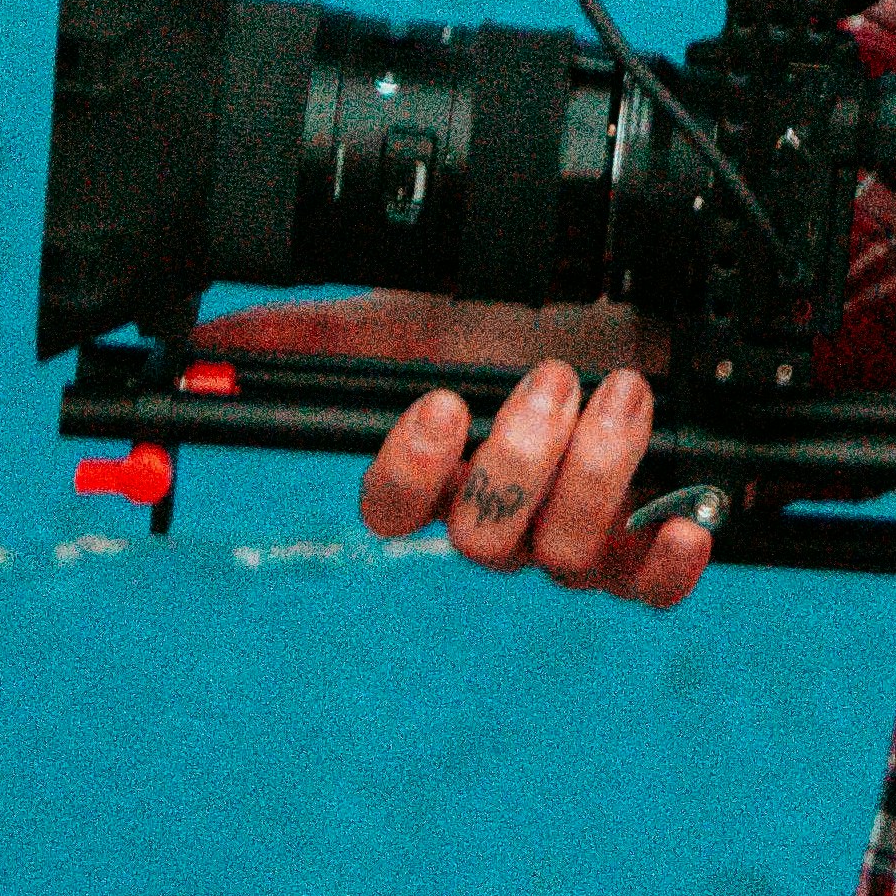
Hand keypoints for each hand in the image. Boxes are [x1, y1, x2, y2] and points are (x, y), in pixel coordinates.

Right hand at [193, 294, 710, 603]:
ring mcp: (574, 542)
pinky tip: (688, 517)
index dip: (410, 469)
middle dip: (518, 458)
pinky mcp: (648, 551)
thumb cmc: (529, 323)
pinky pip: (649, 588)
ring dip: (598, 469)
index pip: (393, 509)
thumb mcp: (432, 307)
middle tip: (555, 379)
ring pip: (563, 554)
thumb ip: (327, 330)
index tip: (440, 404)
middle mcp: (503, 520)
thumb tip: (206, 337)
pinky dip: (671, 557)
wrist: (646, 324)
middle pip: (481, 538)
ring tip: (628, 391)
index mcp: (445, 470)